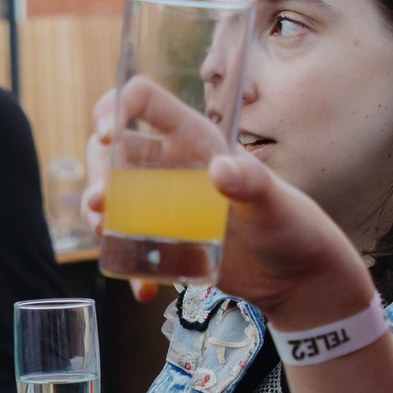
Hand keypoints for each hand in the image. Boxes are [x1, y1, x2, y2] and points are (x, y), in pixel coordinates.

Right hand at [86, 80, 374, 327]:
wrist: (295, 277)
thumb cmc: (293, 226)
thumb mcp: (276, 202)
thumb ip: (252, 182)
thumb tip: (221, 170)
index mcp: (196, 141)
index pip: (144, 102)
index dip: (117, 106)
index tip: (108, 134)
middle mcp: (172, 166)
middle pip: (113, 150)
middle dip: (96, 171)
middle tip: (99, 202)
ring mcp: (163, 204)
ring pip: (111, 195)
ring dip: (98, 214)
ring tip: (103, 234)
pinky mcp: (162, 239)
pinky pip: (127, 244)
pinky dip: (127, 267)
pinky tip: (144, 290)